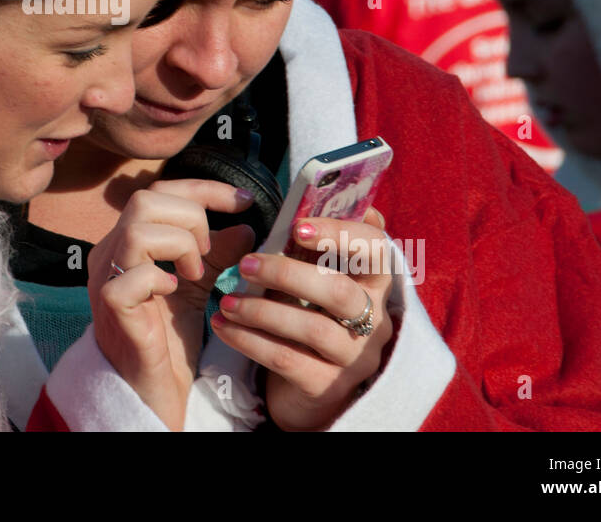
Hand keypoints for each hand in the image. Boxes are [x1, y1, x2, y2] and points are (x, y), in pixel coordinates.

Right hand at [87, 179, 254, 430]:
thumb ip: (216, 255)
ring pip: (137, 232)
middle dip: (191, 216)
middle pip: (145, 200)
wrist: (150, 389)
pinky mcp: (113, 310)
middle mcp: (109, 254)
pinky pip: (131, 278)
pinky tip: (173, 292)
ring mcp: (106, 280)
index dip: (204, 190)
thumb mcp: (197, 286)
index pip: (159, 192)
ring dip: (180, 246)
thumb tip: (245, 226)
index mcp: (126, 242)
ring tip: (194, 273)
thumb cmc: (168, 339)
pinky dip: (160, 278)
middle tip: (208, 251)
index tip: (243, 201)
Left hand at [210, 207, 396, 430]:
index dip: (340, 233)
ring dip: (263, 311)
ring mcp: (354, 357)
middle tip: (247, 263)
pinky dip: (251, 341)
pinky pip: (287, 360)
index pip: (377, 249)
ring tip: (227, 302)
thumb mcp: (311, 280)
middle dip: (289, 273)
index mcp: (374, 284)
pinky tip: (223, 327)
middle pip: (341, 292)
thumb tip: (276, 213)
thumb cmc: (309, 316)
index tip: (297, 226)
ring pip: (314, 329)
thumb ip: (307, 249)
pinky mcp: (327, 387)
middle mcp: (375, 321)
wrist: (308, 387)